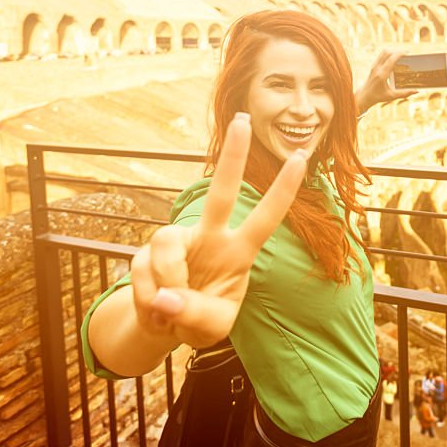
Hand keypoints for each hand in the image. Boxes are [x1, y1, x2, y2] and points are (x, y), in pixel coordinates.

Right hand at [129, 112, 306, 347]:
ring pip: (167, 246)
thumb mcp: (211, 327)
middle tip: (244, 119)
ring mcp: (177, 242)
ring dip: (166, 285)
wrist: (164, 326)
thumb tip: (167, 297)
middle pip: (222, 192)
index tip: (302, 157)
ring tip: (168, 311)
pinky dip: (148, 300)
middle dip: (234, 157)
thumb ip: (195, 313)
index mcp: (238, 252)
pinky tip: (155, 310)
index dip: (283, 190)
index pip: (266, 218)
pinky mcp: (145, 253)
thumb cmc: (200, 319)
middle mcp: (209, 237)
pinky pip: (144, 273)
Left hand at [355, 49, 417, 114]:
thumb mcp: (392, 96)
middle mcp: (377, 68)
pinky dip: (389, 54)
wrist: (364, 96)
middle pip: (386, 52)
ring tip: (401, 55)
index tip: (408, 53)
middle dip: (397, 50)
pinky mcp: (374, 65)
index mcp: (382, 75)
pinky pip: (381, 55)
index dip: (400, 53)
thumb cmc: (378, 96)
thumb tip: (416, 91)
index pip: (391, 60)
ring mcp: (374, 66)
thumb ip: (405, 93)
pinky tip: (395, 59)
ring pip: (383, 52)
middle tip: (406, 54)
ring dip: (393, 51)